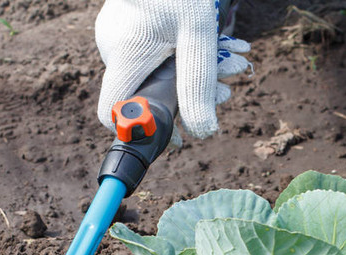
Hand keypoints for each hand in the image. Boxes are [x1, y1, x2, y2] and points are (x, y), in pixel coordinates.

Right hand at [95, 0, 250, 138]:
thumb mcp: (198, 36)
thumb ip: (198, 85)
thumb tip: (202, 134)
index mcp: (123, 55)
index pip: (111, 113)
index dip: (139, 131)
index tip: (172, 138)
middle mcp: (113, 47)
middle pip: (147, 93)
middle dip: (191, 98)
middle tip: (228, 90)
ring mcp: (119, 34)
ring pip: (157, 72)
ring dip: (196, 74)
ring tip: (233, 61)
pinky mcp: (129, 25)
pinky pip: (156, 52)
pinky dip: (185, 55)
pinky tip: (214, 45)